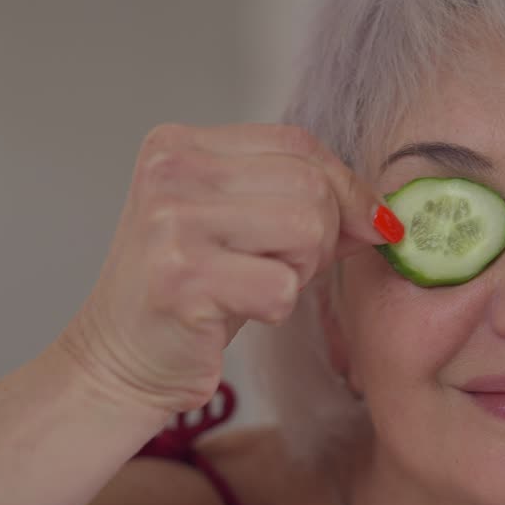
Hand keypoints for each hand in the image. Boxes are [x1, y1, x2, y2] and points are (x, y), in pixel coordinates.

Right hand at [56, 123, 399, 415]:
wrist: (119, 361)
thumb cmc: (192, 295)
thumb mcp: (248, 231)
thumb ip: (309, 206)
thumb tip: (385, 214)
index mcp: (181, 145)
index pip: (299, 144)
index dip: (348, 188)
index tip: (368, 225)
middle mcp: (171, 172)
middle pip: (311, 185)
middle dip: (322, 236)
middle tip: (283, 269)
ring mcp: (171, 221)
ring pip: (306, 229)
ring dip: (299, 272)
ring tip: (255, 286)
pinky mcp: (182, 276)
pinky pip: (282, 287)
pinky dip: (275, 309)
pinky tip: (235, 312)